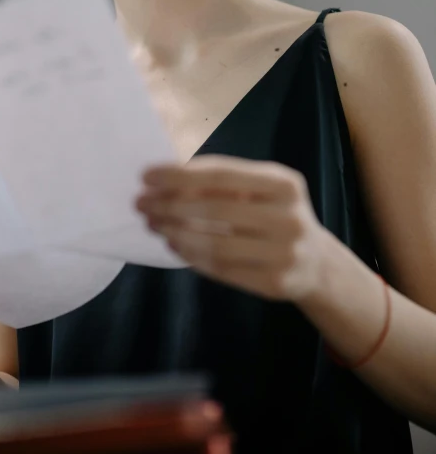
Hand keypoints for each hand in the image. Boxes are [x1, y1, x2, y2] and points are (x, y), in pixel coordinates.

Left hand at [136, 154, 328, 302]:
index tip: (146, 175)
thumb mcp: (261, 189)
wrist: (315, 262)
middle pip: (215, 208)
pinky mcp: (274, 284)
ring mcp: (284, 253)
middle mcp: (289, 217)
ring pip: (215, 242)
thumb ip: (222, 182)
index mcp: (284, 183)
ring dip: (175, 232)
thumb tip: (164, 180)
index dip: (179, 175)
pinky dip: (192, 255)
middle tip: (141, 204)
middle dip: (170, 204)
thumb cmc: (275, 214)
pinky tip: (174, 245)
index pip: (221, 174)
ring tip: (153, 224)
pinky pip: (221, 268)